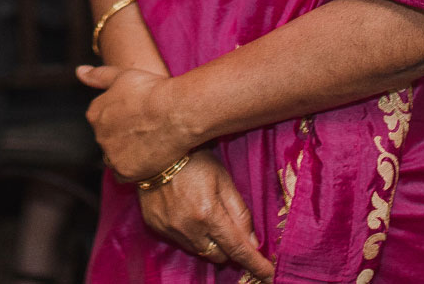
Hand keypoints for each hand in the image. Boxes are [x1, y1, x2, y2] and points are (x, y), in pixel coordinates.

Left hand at [76, 63, 197, 182]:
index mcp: (95, 113)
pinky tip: (145, 160)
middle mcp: (99, 136)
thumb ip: (99, 76)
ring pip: (115, 157)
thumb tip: (79, 72)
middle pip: (108, 139)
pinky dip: (132, 169)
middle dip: (122, 136)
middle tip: (144, 129)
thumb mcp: (123, 75)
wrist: (176, 112)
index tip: (135, 115)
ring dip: (126, 153)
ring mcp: (111, 155)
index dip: (120, 117)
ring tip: (148, 144)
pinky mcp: (126, 171)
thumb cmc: (152, 90)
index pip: (101, 119)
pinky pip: (123, 174)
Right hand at [137, 150, 272, 280]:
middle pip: (218, 255)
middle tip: (227, 226)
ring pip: (199, 251)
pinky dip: (189, 233)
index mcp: (209, 214)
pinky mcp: (157, 228)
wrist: (154, 152)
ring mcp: (170, 230)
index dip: (256, 265)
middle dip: (228, 247)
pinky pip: (180, 241)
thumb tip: (252, 242)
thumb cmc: (194, 160)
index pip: (238, 249)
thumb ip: (239, 212)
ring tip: (203, 213)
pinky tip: (186, 212)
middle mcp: (188, 228)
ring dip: (208, 241)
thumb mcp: (223, 179)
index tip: (269, 276)